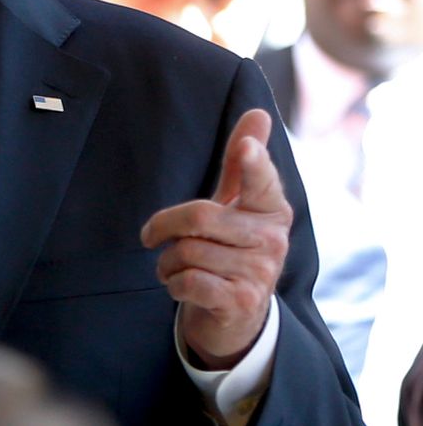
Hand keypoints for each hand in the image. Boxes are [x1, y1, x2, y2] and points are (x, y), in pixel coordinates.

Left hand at [140, 108, 291, 368]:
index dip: (253, 163)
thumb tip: (259, 112)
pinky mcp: (241, 303)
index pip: (260, 181)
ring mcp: (261, 273)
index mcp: (271, 209)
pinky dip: (172, 283)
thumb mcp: (236, 203)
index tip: (246, 147)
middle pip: (199, 215)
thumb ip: (242, 162)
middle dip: (163, 226)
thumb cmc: (229, 246)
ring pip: (188, 251)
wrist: (234, 313)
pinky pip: (188, 281)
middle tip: (153, 236)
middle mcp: (273, 239)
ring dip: (166, 261)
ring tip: (175, 266)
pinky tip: (181, 285)